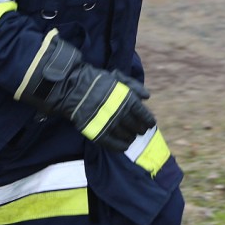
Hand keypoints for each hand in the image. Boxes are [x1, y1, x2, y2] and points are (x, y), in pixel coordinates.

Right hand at [18, 35, 155, 151]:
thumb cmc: (97, 81)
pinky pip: (112, 143)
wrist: (74, 88)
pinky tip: (124, 147)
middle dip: (140, 129)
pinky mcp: (97, 131)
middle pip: (136, 126)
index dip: (148, 120)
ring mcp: (109, 123)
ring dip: (131, 137)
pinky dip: (120, 146)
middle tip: (141, 131)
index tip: (150, 124)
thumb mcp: (117, 78)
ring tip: (132, 138)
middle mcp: (120, 112)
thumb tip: (147, 97)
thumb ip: (133, 86)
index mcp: (127, 98)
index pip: (142, 113)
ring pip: (125, 135)